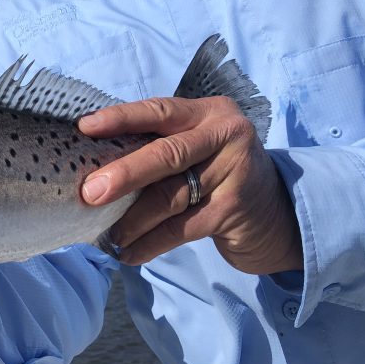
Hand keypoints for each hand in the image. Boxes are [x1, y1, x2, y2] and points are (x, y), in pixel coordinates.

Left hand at [77, 96, 302, 273]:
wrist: (279, 214)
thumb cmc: (218, 174)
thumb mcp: (196, 148)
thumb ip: (159, 146)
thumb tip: (95, 166)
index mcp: (208, 112)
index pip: (158, 110)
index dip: (120, 118)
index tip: (85, 127)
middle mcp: (225, 134)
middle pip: (165, 153)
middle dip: (123, 174)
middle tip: (90, 192)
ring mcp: (234, 172)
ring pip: (171, 196)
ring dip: (133, 219)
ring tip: (109, 234)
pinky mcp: (234, 209)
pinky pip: (181, 228)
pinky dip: (151, 243)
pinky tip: (130, 253)